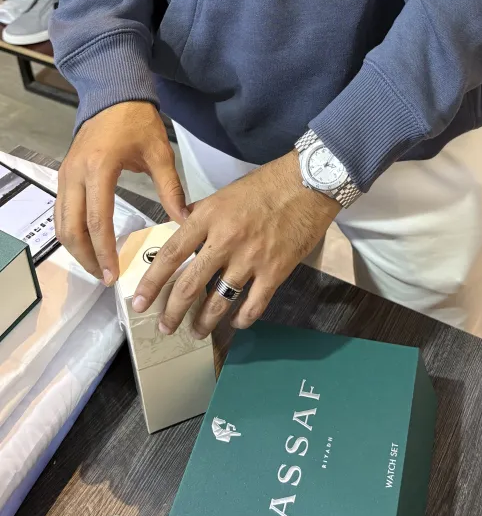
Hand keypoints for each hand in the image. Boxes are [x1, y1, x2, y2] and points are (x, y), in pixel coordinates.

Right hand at [55, 101, 187, 283]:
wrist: (113, 94)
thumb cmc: (138, 122)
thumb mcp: (160, 153)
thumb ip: (171, 189)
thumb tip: (183, 222)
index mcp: (100, 169)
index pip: (97, 221)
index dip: (104, 252)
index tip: (114, 274)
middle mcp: (75, 175)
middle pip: (72, 229)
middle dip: (87, 258)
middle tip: (106, 277)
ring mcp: (65, 175)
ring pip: (61, 224)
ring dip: (76, 248)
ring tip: (98, 265)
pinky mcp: (63, 175)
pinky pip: (61, 212)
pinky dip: (71, 232)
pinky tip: (88, 243)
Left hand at [131, 151, 340, 337]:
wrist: (307, 184)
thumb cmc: (265, 185)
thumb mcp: (224, 194)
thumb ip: (202, 214)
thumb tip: (182, 226)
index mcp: (208, 217)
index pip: (172, 254)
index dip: (152, 282)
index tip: (139, 302)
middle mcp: (225, 240)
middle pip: (191, 285)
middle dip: (173, 312)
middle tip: (164, 327)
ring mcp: (251, 259)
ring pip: (219, 301)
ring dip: (204, 322)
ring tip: (196, 332)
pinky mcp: (275, 271)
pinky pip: (253, 305)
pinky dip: (243, 319)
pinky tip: (236, 322)